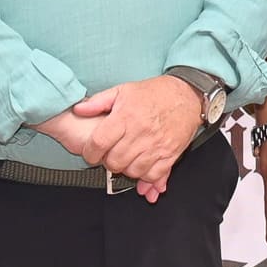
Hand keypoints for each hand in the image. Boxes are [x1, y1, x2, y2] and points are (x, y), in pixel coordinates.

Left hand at [41, 78, 206, 198]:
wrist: (187, 95)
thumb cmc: (155, 93)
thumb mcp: (123, 90)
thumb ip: (98, 102)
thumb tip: (79, 110)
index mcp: (126, 117)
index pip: (99, 143)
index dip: (90, 153)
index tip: (91, 153)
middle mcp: (141, 132)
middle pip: (114, 161)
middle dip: (108, 162)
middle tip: (110, 156)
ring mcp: (156, 145)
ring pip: (132, 171)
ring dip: (126, 169)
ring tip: (126, 159)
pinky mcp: (170, 154)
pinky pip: (153, 174)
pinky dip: (145, 177)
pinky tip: (141, 168)